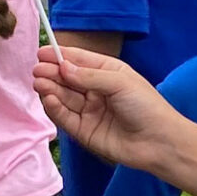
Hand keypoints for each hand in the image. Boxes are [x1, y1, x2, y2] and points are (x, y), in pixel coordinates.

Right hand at [33, 46, 181, 172]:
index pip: (80, 61)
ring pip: (64, 97)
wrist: (159, 142)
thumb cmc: (147, 106)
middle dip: (52, 73)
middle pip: (68, 79)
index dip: (60, 56)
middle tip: (37, 70)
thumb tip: (63, 67)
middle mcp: (96, 91)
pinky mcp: (84, 131)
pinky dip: (55, 108)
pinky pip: (65, 117)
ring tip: (39, 82)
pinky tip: (48, 99)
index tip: (42, 53)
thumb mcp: (119, 82)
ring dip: (50, 89)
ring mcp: (90, 111)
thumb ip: (89, 76)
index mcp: (108, 73)